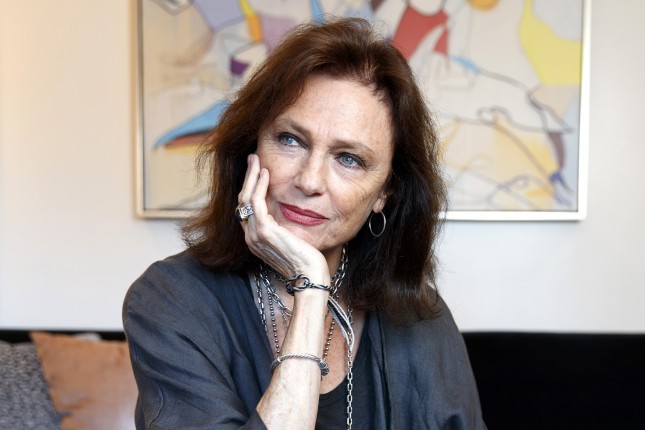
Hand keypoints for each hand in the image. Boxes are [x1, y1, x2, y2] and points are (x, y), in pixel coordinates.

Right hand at [238, 154, 329, 284]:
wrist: (309, 276)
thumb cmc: (306, 261)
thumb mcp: (291, 240)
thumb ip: (283, 227)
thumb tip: (288, 212)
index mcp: (256, 239)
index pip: (246, 209)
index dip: (250, 188)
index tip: (257, 171)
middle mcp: (251, 237)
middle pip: (242, 200)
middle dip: (247, 178)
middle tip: (253, 159)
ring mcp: (255, 235)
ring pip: (246, 198)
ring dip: (251, 177)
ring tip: (256, 160)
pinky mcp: (264, 231)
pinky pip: (256, 202)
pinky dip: (259, 186)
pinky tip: (265, 173)